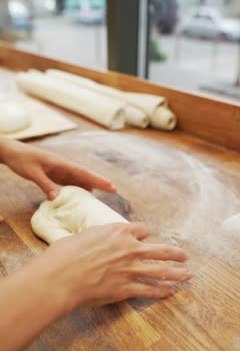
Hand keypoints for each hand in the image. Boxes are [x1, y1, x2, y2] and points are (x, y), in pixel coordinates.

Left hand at [0, 137, 114, 198]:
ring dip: (91, 184)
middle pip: (85, 175)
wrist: (13, 152)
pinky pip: (71, 181)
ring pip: (80, 178)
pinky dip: (79, 187)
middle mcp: (64, 166)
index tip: (109, 185)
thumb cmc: (22, 160)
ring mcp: (61, 170)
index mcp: (61, 163)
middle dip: (99, 182)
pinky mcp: (55, 174)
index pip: (83, 173)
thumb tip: (57, 198)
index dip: (97, 180)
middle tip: (114, 189)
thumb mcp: (32, 173)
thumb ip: (45, 184)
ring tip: (104, 192)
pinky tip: (85, 193)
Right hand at [40, 222, 191, 308]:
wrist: (61, 276)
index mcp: (118, 231)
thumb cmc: (66, 254)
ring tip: (189, 274)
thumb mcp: (83, 235)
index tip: (145, 238)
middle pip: (160, 249)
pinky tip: (171, 292)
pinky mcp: (126, 289)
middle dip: (175, 253)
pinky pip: (149, 290)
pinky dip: (161, 292)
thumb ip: (98, 237)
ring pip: (161, 270)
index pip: (142, 229)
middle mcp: (129, 248)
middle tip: (185, 255)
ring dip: (177, 273)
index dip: (144, 234)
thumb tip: (97, 240)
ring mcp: (130, 269)